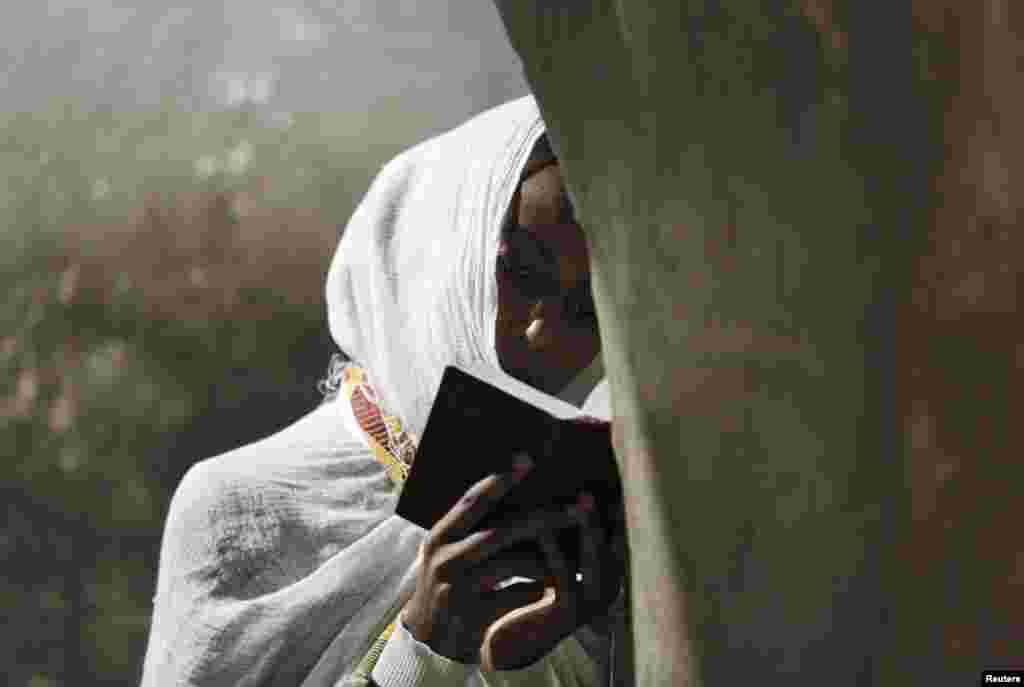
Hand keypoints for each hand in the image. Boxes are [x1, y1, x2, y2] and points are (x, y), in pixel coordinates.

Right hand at [402, 454, 623, 667]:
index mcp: (439, 537)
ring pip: (512, 565)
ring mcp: (455, 589)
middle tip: (580, 506)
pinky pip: (515, 596)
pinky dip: (539, 588)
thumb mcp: (447, 551)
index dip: (499, 480)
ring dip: (549, 557)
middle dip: (545, 517)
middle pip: (501, 532)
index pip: (471, 502)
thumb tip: (517, 487)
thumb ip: (472, 526)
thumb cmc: (448, 582)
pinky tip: (560, 583)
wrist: (427, 639)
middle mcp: (444, 559)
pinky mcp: (470, 616)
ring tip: (580, 549)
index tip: (529, 459)